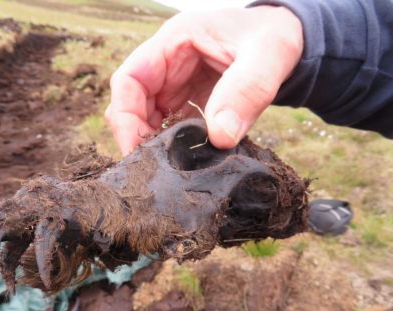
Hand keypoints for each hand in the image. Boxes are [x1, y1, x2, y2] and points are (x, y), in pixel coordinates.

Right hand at [105, 6, 302, 154]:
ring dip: (157, 145)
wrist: (289, 40)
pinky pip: (171, 128)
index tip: (137, 149)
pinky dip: (176, 146)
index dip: (126, 116)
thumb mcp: (269, 56)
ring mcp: (177, 85)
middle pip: (133, 105)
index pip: (128, 79)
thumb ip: (247, 91)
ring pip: (149, 120)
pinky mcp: (189, 102)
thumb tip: (220, 137)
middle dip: (139, 138)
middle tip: (156, 170)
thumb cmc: (276, 35)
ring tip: (174, 169)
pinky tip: (190, 161)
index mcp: (174, 41)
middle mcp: (168, 64)